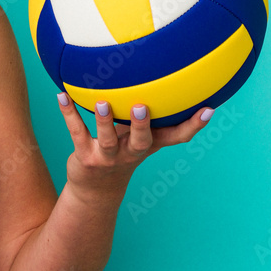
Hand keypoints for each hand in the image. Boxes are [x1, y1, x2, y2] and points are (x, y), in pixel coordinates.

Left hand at [57, 93, 213, 203]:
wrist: (96, 188)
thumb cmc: (123, 152)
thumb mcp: (142, 137)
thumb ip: (155, 117)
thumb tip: (172, 82)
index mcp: (148, 145)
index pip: (176, 137)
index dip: (193, 126)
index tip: (209, 109)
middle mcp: (130, 153)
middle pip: (141, 141)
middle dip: (142, 125)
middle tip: (142, 107)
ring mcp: (107, 156)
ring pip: (107, 139)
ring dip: (104, 121)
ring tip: (102, 103)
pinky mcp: (85, 156)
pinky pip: (76, 131)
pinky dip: (68, 113)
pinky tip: (61, 95)